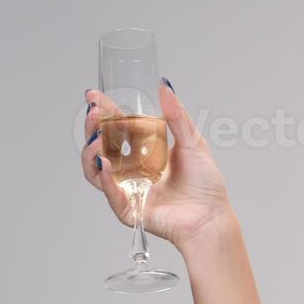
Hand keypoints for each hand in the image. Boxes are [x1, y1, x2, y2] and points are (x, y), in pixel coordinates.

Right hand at [80, 82, 235, 249]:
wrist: (212, 217)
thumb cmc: (205, 185)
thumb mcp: (192, 143)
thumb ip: (177, 117)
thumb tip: (165, 86)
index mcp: (142, 152)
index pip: (117, 128)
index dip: (104, 112)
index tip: (94, 95)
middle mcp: (130, 169)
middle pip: (100, 146)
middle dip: (92, 127)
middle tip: (93, 112)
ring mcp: (126, 189)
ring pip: (95, 168)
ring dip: (91, 151)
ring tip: (96, 137)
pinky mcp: (128, 209)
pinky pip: (110, 192)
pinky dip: (104, 177)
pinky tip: (104, 162)